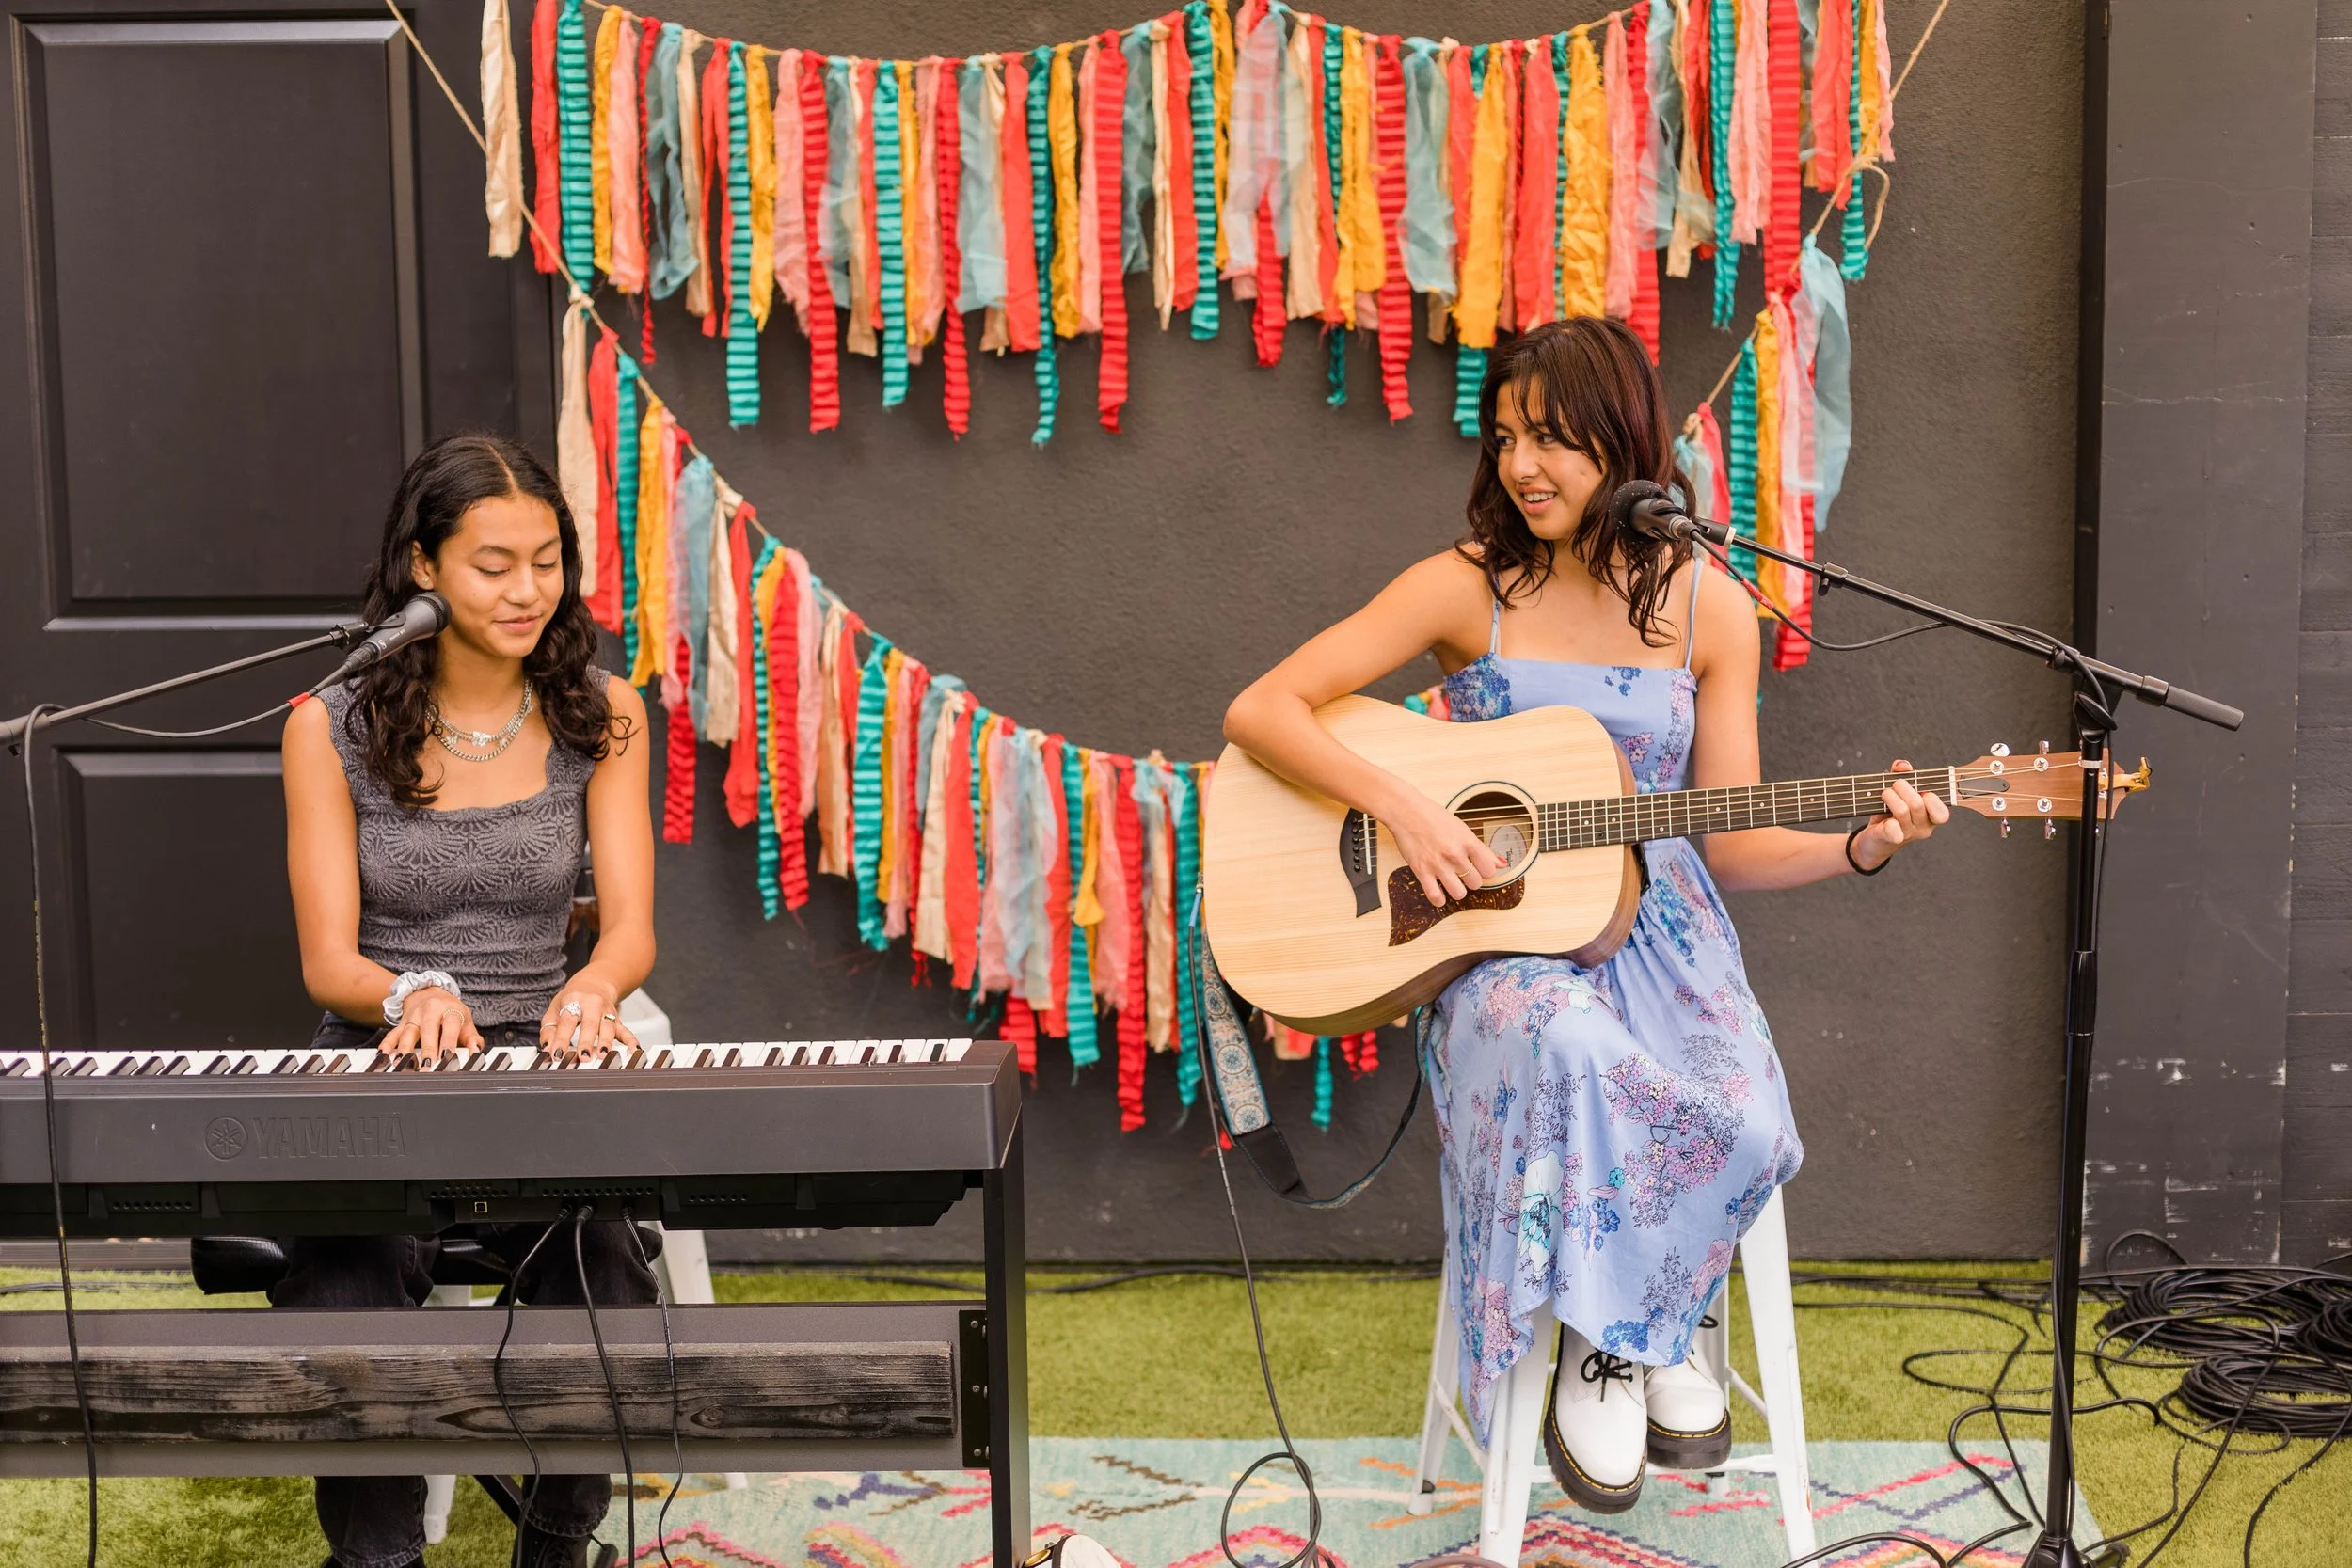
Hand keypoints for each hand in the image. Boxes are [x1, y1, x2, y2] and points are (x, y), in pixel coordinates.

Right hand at [381, 986, 480, 1061]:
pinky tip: (383, 1056)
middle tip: (427, 1067)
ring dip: (404, 1050)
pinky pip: (392, 1034)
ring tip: (403, 1064)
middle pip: (427, 1029)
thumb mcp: (466, 1021)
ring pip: (407, 1032)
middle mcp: (430, 1011)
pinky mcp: (401, 1024)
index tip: (448, 1057)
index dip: (448, 1041)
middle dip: (427, 1049)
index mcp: (449, 1009)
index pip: (450, 1025)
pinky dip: (387, 1045)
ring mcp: (413, 1017)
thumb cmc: (450, 1011)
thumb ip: (472, 1038)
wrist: (430, 993)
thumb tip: (475, 1052)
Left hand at [541, 975, 636, 1058]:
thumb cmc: (573, 998)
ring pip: (608, 1027)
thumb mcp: (555, 1008)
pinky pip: (625, 1030)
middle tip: (583, 1056)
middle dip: (587, 1041)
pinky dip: (631, 1040)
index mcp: (574, 1000)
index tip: (556, 1054)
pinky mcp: (617, 1019)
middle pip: (590, 1024)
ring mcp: (606, 1012)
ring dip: (606, 1042)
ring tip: (602, 1055)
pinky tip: (634, 1050)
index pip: (567, 1021)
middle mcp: (592, 1005)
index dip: (561, 1038)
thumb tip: (547, 1047)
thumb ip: (549, 1029)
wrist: (595, 982)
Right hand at [1385, 788, 1504, 904]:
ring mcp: (1438, 864)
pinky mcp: (1421, 871)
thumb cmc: (1433, 817)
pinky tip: (1438, 892)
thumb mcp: (1462, 829)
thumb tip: (1501, 864)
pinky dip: (1439, 899)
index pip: (1489, 870)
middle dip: (1471, 880)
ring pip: (1459, 893)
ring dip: (1457, 890)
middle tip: (1463, 873)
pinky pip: (1435, 896)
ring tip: (1452, 882)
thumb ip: (1482, 849)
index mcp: (1467, 842)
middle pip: (1475, 883)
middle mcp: (1455, 854)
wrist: (1407, 812)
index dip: (1485, 871)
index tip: (1478, 868)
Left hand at [1851, 759, 1949, 871]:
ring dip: (1889, 796)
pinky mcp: (1890, 839)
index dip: (1931, 797)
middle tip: (1893, 785)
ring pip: (1902, 810)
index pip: (1942, 813)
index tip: (1919, 789)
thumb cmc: (1891, 811)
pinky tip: (1883, 818)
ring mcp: (1907, 835)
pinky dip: (1887, 821)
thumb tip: (1903, 765)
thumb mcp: (1899, 792)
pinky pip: (1892, 829)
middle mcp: (1923, 828)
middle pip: (1917, 804)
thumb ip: (1903, 775)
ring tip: (1884, 794)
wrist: (1873, 839)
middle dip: (1902, 787)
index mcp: (1931, 817)